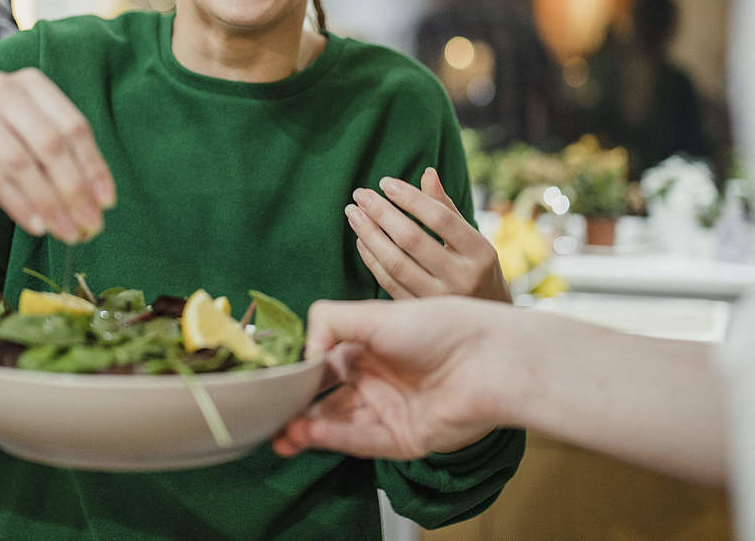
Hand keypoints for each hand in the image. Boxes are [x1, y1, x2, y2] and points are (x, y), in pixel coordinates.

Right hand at [0, 68, 115, 243]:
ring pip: (22, 164)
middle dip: (74, 191)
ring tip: (66, 233)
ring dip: (49, 204)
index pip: (74, 127)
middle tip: (90, 226)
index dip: (94, 166)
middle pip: (50, 146)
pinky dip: (18, 205)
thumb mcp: (27, 133)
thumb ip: (59, 155)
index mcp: (33, 84)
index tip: (107, 202)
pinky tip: (36, 226)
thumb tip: (98, 201)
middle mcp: (4, 89)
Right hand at [273, 297, 503, 459]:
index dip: (297, 372)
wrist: (488, 360)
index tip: (271, 379)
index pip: (322, 363)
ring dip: (308, 428)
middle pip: (325, 398)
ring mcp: (389, 411)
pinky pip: (361, 441)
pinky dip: (333, 438)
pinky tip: (309, 433)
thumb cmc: (437, 327)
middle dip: (296, 408)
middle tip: (267, 414)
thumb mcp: (373, 313)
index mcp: (368, 346)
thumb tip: (303, 350)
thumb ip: (328, 321)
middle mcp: (376, 379)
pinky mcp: (404, 439)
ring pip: (337, 423)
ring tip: (281, 432)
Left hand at [349, 167, 510, 302]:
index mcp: (480, 252)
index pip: (440, 218)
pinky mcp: (419, 312)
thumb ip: (446, 208)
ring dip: (369, 235)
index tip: (385, 182)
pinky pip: (388, 283)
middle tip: (360, 194)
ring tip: (354, 214)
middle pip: (412, 240)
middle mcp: (462, 278)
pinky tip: (361, 240)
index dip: (410, 198)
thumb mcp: (472, 238)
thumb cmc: (476, 268)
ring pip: (395, 263)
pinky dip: (371, 260)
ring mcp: (439, 300)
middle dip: (381, 213)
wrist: (485, 319)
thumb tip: (427, 172)